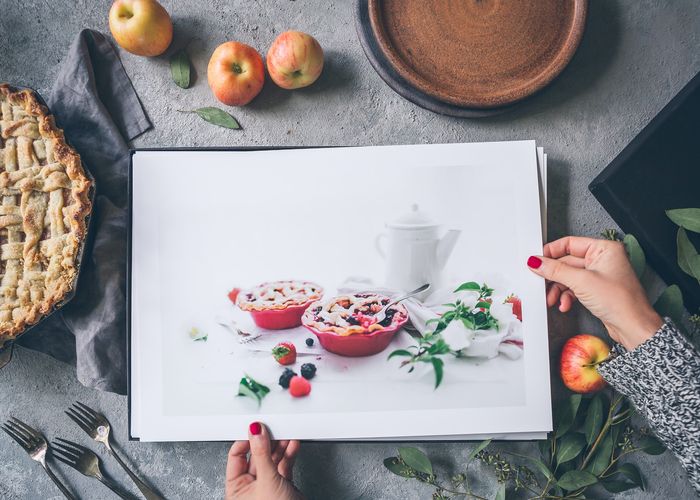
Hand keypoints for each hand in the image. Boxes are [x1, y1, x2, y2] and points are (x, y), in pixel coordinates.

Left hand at [225, 422, 302, 499]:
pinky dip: (289, 454)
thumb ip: (261, 454)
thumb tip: (255, 432)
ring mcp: (267, 486)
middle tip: (272, 429)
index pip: (236, 457)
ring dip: (280, 446)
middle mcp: (250, 488)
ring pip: (271, 459)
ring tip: (285, 434)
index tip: (255, 429)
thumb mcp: (266, 481)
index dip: (245, 441)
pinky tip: (292, 445)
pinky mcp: (282, 485)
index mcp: (236, 489)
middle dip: (266, 442)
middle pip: (256, 456)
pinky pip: (284, 465)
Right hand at [527, 236, 662, 349]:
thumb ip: (556, 270)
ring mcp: (599, 275)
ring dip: (558, 289)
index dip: (551, 252)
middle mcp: (602, 260)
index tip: (537, 260)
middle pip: (567, 262)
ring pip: (569, 277)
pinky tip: (564, 304)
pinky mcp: (596, 290)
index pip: (570, 243)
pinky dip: (567, 296)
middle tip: (540, 281)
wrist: (633, 327)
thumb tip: (537, 262)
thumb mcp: (581, 282)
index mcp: (604, 249)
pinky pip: (574, 288)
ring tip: (552, 298)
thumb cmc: (620, 301)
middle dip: (553, 276)